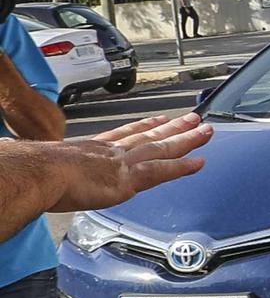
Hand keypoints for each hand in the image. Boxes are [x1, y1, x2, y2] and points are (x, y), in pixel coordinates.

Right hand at [52, 113, 211, 209]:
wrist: (39, 173)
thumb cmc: (35, 172)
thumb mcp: (46, 165)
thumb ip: (52, 169)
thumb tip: (42, 175)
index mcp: (90, 148)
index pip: (122, 134)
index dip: (142, 126)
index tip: (156, 119)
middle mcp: (110, 151)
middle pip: (148, 136)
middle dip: (171, 127)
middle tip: (192, 119)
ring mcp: (122, 163)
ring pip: (162, 148)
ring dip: (186, 140)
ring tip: (205, 131)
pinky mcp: (129, 179)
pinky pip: (163, 170)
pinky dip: (182, 166)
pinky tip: (199, 162)